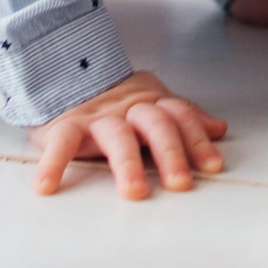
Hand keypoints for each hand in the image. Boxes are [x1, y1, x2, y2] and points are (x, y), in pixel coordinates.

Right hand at [26, 70, 227, 199]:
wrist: (64, 74)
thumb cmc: (115, 102)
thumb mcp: (152, 103)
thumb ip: (182, 117)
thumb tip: (219, 129)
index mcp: (152, 102)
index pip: (180, 115)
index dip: (197, 139)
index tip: (212, 166)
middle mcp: (128, 107)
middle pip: (155, 124)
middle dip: (171, 153)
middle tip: (181, 183)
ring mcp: (97, 116)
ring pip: (116, 136)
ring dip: (126, 164)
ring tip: (134, 192)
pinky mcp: (65, 125)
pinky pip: (60, 143)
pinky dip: (53, 164)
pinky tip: (47, 186)